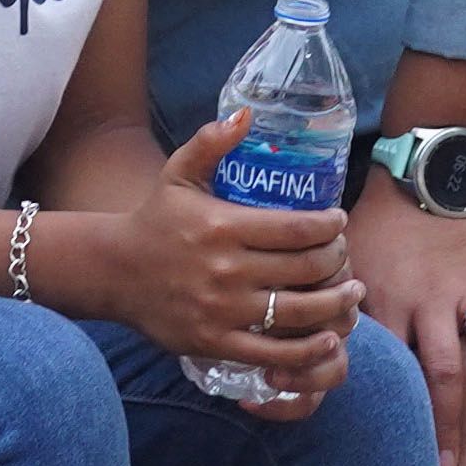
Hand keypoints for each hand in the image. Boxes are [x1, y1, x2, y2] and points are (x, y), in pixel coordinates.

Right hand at [44, 114, 361, 402]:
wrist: (113, 271)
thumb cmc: (155, 220)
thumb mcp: (177, 174)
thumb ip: (210, 142)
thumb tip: (245, 113)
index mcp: (222, 225)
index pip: (297, 227)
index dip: (330, 226)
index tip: (339, 222)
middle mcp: (225, 269)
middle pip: (306, 268)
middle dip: (338, 261)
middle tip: (345, 256)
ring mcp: (222, 310)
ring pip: (299, 311)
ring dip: (337, 303)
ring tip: (352, 294)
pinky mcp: (215, 342)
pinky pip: (275, 353)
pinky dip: (308, 348)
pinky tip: (329, 336)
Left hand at [347, 174, 465, 465]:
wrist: (420, 175)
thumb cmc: (375, 230)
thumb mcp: (348, 268)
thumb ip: (341, 315)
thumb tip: (311, 360)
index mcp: (388, 302)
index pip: (388, 367)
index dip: (390, 411)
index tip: (388, 452)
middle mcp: (431, 300)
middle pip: (439, 372)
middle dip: (444, 422)